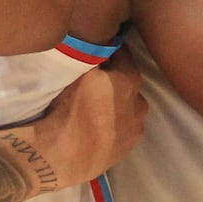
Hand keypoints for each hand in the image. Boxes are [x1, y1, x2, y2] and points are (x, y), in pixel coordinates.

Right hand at [0, 49, 145, 201]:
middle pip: (127, 83)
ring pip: (128, 108)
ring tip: (95, 108)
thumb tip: (100, 46)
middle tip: (94, 82)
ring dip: (117, 104)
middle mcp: (139, 102)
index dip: (110, 50)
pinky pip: (123, 129)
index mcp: (130, 79)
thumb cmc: (70, 106)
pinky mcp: (127, 149)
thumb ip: (93, 56)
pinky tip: (98, 127)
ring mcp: (135, 128)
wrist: (63, 155)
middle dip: (115, 79)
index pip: (123, 54)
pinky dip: (114, 125)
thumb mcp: (79, 71)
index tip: (98, 51)